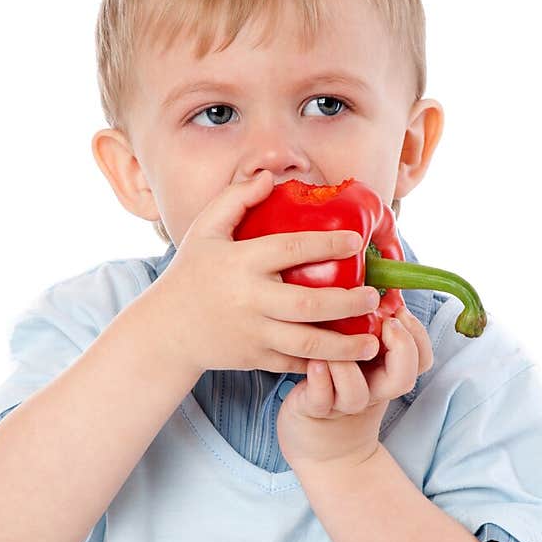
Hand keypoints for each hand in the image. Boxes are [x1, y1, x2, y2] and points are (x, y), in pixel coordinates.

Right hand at [153, 171, 382, 376]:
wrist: (168, 330)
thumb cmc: (191, 274)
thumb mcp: (205, 231)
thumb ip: (235, 199)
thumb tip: (269, 178)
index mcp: (241, 263)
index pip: (289, 249)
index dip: (326, 243)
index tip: (356, 241)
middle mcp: (249, 300)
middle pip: (307, 303)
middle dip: (346, 302)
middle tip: (373, 297)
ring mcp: (253, 333)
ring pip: (306, 342)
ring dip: (344, 345)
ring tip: (373, 341)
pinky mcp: (255, 359)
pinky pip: (295, 363)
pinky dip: (322, 364)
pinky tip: (348, 360)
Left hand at [276, 304, 433, 470]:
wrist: (317, 444)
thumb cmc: (335, 386)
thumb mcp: (361, 357)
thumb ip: (370, 328)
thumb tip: (378, 282)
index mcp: (386, 374)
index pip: (421, 359)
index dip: (416, 336)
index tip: (397, 311)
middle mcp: (371, 391)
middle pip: (404, 379)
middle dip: (401, 348)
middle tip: (384, 323)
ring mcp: (343, 404)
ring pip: (358, 392)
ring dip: (348, 364)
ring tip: (334, 341)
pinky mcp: (316, 411)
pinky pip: (322, 398)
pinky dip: (320, 380)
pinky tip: (314, 362)